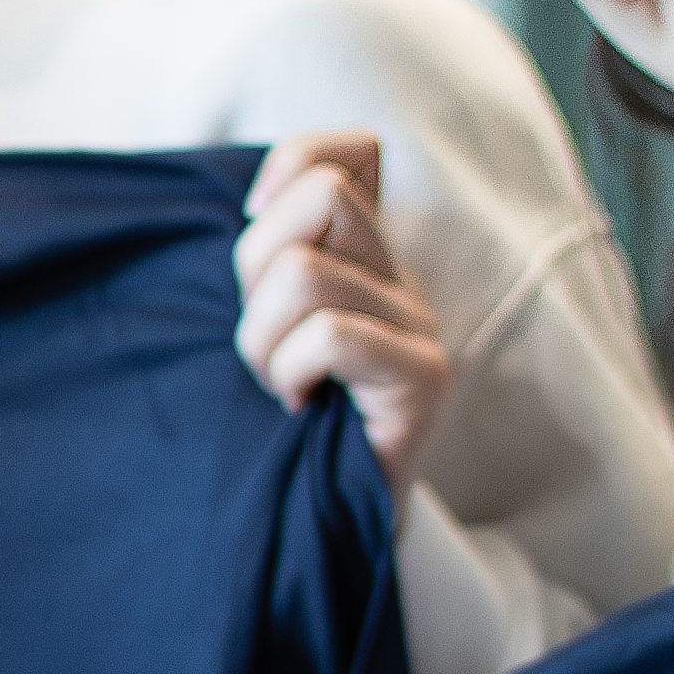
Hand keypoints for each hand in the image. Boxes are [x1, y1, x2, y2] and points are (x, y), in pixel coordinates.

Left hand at [232, 133, 450, 486]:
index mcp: (358, 254)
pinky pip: (331, 335)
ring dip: (262, 341)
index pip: (347, 153)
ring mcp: (418, 325)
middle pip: (321, 196)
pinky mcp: (425, 377)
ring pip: (307, 273)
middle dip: (256, 267)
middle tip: (263, 341)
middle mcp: (398, 279)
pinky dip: (292, 370)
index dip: (288, 169)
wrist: (324, 521)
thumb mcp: (254, 322)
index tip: (254, 236)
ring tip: (280, 386)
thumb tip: (248, 198)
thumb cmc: (277, 420)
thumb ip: (260, 259)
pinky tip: (301, 405)